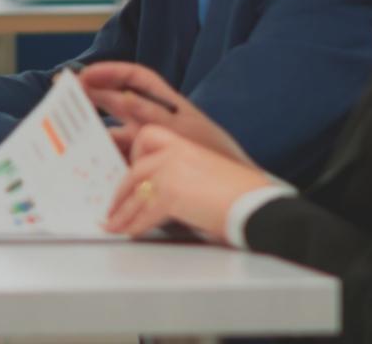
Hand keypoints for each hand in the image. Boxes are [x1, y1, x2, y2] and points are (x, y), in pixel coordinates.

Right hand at [79, 61, 250, 165]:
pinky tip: (92, 165)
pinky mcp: (147, 166)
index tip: (86, 74)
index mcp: (168, 106)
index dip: (110, 71)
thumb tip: (121, 96)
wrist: (238, 193)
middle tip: (62, 94)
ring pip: (115, 133)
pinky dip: (106, 160)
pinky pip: (121, 158)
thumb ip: (153, 114)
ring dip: (94, 133)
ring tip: (70, 134)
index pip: (135, 79)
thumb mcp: (185, 131)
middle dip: (90, 96)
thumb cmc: (218, 157)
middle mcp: (156, 122)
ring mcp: (150, 144)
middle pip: (116, 102)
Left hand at [104, 125, 272, 238]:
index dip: (135, 156)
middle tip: (113, 206)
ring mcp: (169, 173)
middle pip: (135, 171)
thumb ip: (183, 174)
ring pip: (135, 194)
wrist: (258, 205)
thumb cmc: (243, 194)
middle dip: (121, 193)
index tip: (129, 173)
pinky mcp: (170, 195)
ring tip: (113, 224)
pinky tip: (129, 232)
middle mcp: (173, 154)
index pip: (148, 138)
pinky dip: (134, 225)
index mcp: (185, 144)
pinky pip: (144, 213)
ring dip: (122, 214)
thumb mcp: (209, 171)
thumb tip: (163, 192)